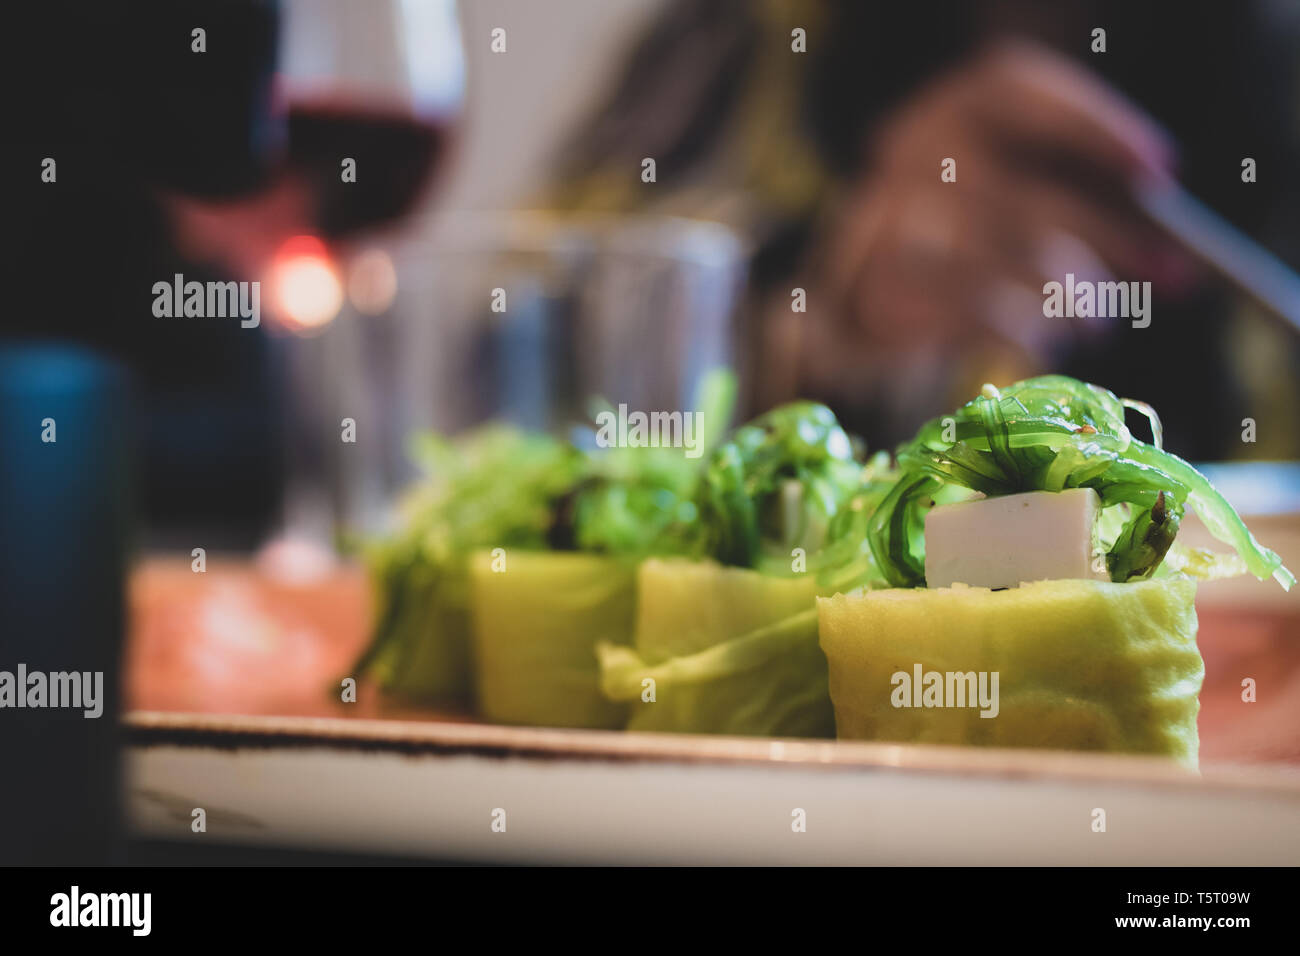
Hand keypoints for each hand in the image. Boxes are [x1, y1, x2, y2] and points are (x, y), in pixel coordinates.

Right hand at [808, 39, 1196, 376]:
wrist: (862, 298)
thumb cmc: (965, 237)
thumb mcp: (1021, 194)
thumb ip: (1087, 201)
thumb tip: (1179, 252)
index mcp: (951, 111)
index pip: (1015, 91)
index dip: (1094, 125)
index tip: (1161, 173)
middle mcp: (911, 155)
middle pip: (1024, 191)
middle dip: (1110, 238)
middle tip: (1170, 274)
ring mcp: (887, 224)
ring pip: (1004, 258)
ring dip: (1069, 295)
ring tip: (1096, 319)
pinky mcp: (879, 290)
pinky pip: (973, 310)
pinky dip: (1022, 327)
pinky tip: (1042, 335)